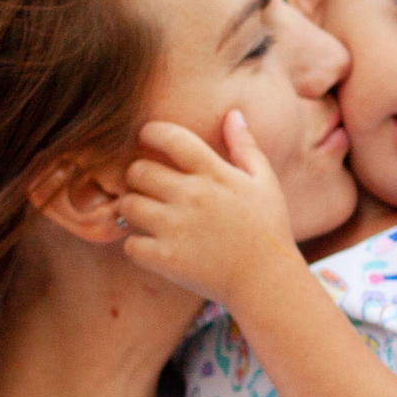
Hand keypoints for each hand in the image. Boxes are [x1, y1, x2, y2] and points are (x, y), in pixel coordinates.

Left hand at [120, 110, 303, 307]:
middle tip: (149, 186)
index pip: (170, 138)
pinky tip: (153, 245)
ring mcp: (177, 229)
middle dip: (139, 175)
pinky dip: (137, 246)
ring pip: (128, 205)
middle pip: (138, 171)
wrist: (268, 283)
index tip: (147, 139)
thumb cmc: (268, 228)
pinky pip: (130, 244)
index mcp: (215, 174)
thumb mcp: (265, 182)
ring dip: (133, 208)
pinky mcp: (166, 259)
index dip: (151, 133)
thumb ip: (245, 147)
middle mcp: (193, 197)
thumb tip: (232, 114)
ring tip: (147, 215)